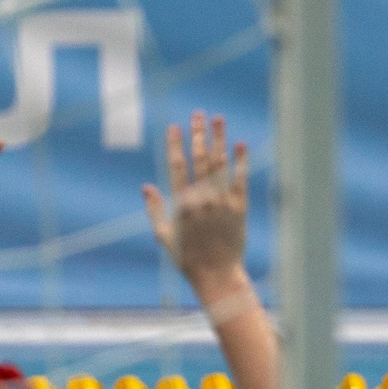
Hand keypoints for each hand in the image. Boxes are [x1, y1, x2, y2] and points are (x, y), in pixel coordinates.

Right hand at [143, 111, 248, 290]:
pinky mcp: (239, 207)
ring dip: (219, 139)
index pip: (176, 165)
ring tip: (218, 119)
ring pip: (220, 164)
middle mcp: (201, 199)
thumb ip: (154, 209)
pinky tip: (241, 144)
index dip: (175, 144)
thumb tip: (146, 186)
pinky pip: (240, 179)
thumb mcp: (163, 235)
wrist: (216, 274)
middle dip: (198, 134)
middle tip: (198, 114)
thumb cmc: (186, 258)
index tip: (175, 126)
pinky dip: (241, 161)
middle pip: (199, 158)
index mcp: (181, 203)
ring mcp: (222, 202)